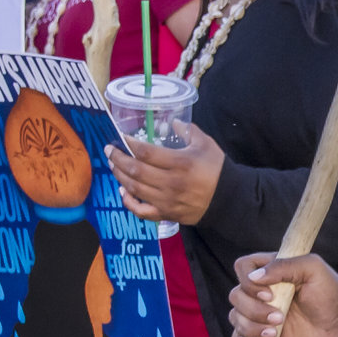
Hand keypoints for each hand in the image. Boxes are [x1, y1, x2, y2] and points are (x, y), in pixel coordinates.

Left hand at [105, 121, 223, 225]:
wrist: (228, 199)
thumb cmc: (216, 169)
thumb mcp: (205, 144)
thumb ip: (188, 130)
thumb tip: (173, 122)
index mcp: (180, 163)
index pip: (146, 152)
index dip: (129, 144)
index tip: (121, 138)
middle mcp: (170, 182)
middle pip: (135, 170)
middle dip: (118, 159)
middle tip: (109, 151)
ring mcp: (166, 201)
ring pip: (134, 189)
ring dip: (119, 176)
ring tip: (113, 166)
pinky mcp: (166, 214)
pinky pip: (141, 211)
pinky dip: (128, 202)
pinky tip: (123, 191)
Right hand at [226, 251, 337, 336]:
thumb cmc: (331, 290)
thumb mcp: (312, 269)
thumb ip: (284, 266)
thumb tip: (254, 277)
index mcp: (271, 269)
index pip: (242, 267)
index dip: (249, 282)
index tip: (270, 294)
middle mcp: (262, 289)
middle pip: (236, 295)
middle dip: (253, 309)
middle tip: (281, 316)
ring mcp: (261, 311)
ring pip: (235, 316)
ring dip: (251, 326)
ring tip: (275, 331)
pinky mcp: (263, 331)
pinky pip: (239, 333)